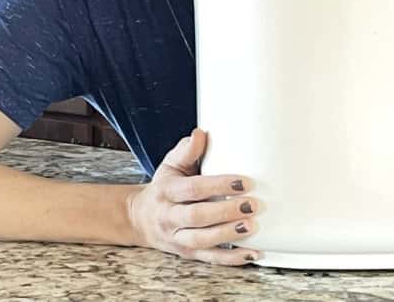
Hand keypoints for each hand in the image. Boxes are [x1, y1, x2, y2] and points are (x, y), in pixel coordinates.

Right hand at [125, 129, 260, 265]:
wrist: (140, 218)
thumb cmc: (164, 188)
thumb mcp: (170, 165)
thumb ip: (186, 151)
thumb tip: (201, 134)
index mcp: (167, 191)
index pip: (194, 189)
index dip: (219, 186)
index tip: (244, 182)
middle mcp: (170, 217)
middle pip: (198, 217)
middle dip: (226, 212)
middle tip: (253, 204)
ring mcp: (178, 238)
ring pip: (203, 241)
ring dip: (229, 235)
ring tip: (252, 226)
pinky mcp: (188, 253)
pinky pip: (210, 259)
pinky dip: (232, 259)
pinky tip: (252, 253)